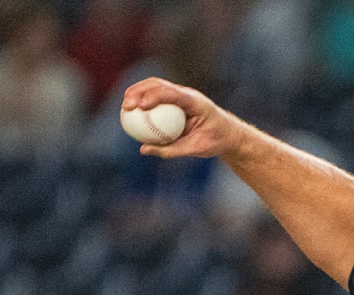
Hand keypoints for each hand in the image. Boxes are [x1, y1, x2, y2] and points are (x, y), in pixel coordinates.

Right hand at [120, 77, 249, 159]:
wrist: (229, 134)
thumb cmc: (215, 141)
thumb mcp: (196, 150)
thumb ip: (170, 150)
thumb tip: (143, 149)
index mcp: (196, 102)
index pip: (172, 94)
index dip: (154, 96)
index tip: (139, 107)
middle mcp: (187, 94)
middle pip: (158, 84)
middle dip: (139, 91)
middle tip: (126, 106)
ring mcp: (181, 95)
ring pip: (154, 86)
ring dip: (137, 92)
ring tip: (124, 106)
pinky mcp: (176, 100)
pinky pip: (156, 97)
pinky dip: (143, 101)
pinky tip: (131, 111)